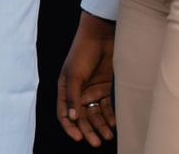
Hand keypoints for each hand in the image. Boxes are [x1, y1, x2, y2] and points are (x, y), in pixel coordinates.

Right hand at [57, 12, 115, 145]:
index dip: (70, 127)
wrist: (101, 36)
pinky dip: (110, 116)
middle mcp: (78, 92)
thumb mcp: (74, 74)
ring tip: (108, 136)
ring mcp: (92, 90)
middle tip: (96, 142)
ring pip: (95, 114)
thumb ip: (73, 96)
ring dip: (100, 126)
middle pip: (82, 117)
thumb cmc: (82, 52)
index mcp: (65, 89)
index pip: (64, 113)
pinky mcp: (105, 88)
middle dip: (88, 130)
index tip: (78, 137)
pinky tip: (114, 124)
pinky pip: (107, 107)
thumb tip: (72, 118)